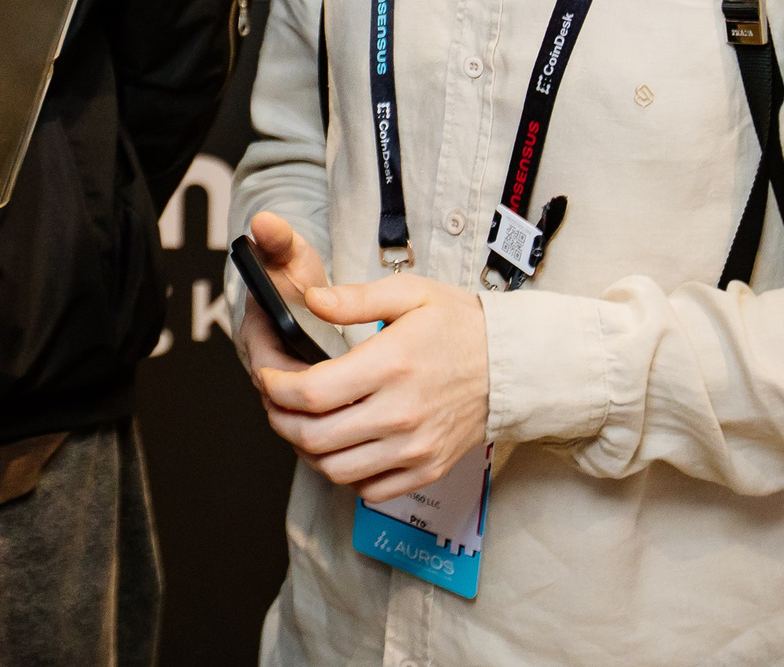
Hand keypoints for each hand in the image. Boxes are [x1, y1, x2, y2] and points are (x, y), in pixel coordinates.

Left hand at [242, 213, 492, 507]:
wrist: (515, 366)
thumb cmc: (461, 326)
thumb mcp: (410, 294)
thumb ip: (355, 298)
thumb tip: (310, 300)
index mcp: (390, 366)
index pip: (309, 393)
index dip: (274, 386)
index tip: (268, 375)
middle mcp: (399, 414)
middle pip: (312, 436)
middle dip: (278, 418)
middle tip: (273, 400)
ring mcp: (413, 448)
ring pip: (333, 469)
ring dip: (305, 449)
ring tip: (301, 423)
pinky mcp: (425, 469)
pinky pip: (367, 489)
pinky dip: (343, 473)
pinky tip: (340, 445)